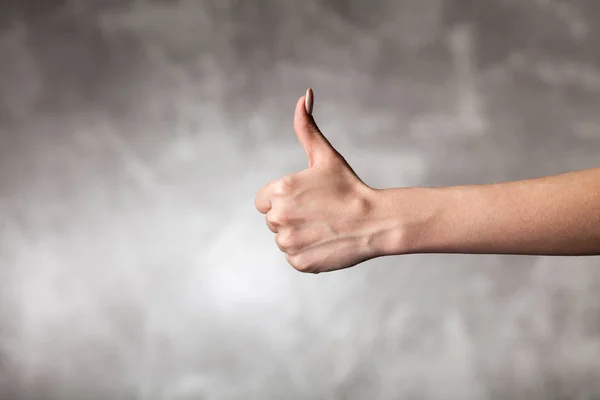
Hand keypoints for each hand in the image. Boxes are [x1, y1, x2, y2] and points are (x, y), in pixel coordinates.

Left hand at [255, 89, 382, 272]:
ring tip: (323, 227)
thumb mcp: (324, 155)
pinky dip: (307, 253)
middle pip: (273, 220)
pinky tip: (326, 242)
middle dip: (292, 217)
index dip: (283, 200)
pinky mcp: (300, 262)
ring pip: (283, 240)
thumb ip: (306, 127)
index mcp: (280, 191)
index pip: (263, 201)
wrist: (374, 221)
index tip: (305, 199)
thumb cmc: (349, 187)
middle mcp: (279, 218)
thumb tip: (304, 95)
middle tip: (319, 213)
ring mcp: (289, 242)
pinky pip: (294, 257)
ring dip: (299, 235)